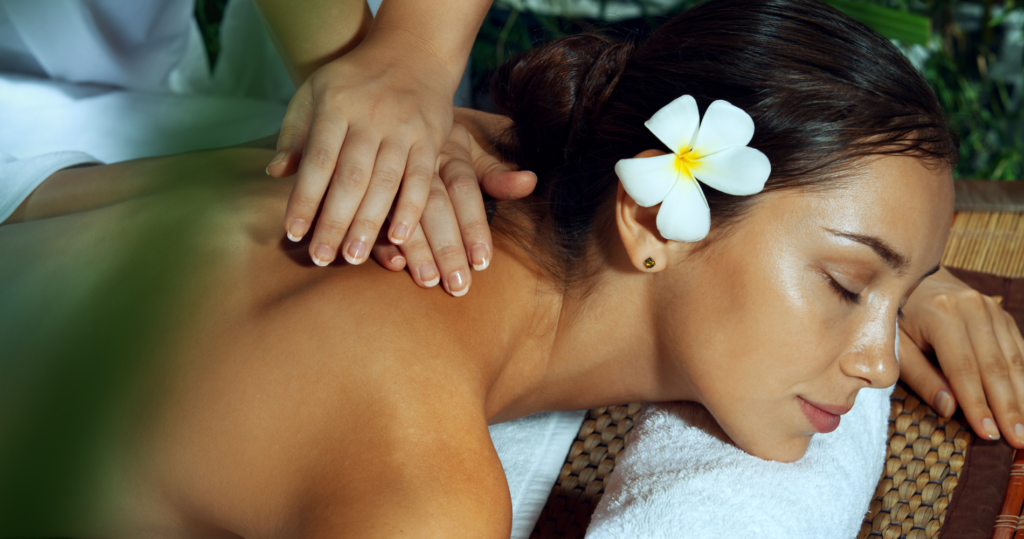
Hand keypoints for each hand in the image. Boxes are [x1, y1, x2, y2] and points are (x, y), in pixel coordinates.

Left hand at [267, 44, 455, 265]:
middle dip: (335, 220)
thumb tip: (275, 173)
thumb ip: (294, 133)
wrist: (413, 51)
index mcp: (335, 105)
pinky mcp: (431, 138)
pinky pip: (421, 179)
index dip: (304, 198)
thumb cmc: (353, 81)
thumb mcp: (314, 92)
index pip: (317, 160)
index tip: (293, 233)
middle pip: (350, 177)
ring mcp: (404, 128)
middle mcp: (370, 116)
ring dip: (369, 223)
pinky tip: (398, 238)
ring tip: (354, 257)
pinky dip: (410, 209)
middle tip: (322, 257)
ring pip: (385, 182)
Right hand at [370, 119, 535, 295]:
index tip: (482, 260)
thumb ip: (495, 174)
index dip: (473, 224)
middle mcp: (418, 163)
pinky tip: (393, 263)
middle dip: (447, 247)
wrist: (385, 109)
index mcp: (447, 151)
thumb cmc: (436, 142)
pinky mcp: (360, 189)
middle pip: (435, 206)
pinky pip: (369, 216)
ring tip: (429, 282)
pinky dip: (380, 241)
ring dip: (416, 250)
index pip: (463, 188)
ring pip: (402, 213)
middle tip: (459, 286)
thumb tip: (531, 182)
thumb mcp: (466, 151)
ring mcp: (387, 176)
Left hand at [898, 267, 1023, 446]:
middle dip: (1009, 408)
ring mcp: (992, 310)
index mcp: (942, 315)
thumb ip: (920, 375)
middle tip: (1019, 441)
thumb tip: (949, 409)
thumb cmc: (897, 316)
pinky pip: (1021, 351)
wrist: (912, 277)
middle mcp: (974, 309)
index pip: (964, 369)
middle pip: (996, 367)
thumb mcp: (895, 345)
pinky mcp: (1003, 316)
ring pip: (1015, 361)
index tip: (989, 435)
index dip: (978, 404)